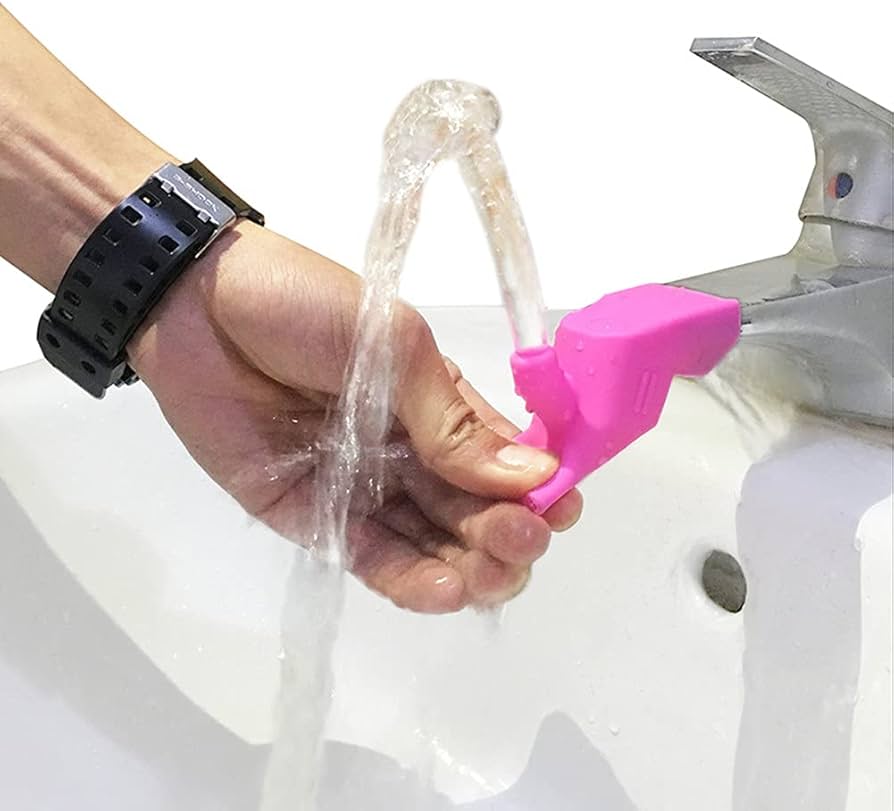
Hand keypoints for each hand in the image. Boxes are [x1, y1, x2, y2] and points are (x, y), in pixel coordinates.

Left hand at [130, 222, 581, 612]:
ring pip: (430, 544)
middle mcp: (411, 454)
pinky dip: (409, 578)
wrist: (195, 305)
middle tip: (520, 545)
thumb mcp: (394, 346)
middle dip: (505, 536)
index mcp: (440, 406)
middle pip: (473, 512)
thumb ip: (453, 420)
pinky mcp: (313, 518)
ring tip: (488, 579)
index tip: (560, 510)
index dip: (538, 490)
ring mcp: (364, 490)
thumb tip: (535, 478)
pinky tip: (443, 590)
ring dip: (467, 568)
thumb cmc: (305, 306)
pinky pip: (371, 556)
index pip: (504, 461)